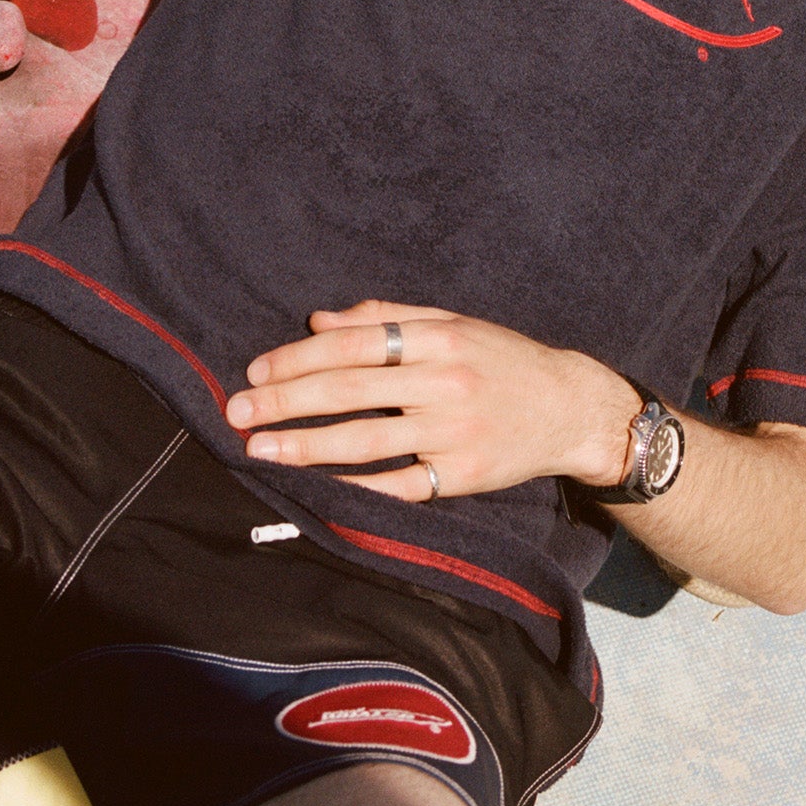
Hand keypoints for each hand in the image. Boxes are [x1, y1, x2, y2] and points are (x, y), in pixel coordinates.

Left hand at [224, 301, 638, 502]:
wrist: (569, 407)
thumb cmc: (502, 359)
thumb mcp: (453, 322)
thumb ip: (387, 317)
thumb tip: (318, 321)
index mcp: (438, 336)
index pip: (353, 344)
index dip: (299, 357)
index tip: (256, 371)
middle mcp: (443, 381)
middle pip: (350, 391)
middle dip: (285, 402)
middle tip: (237, 412)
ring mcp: (452, 431)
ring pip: (365, 440)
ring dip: (305, 446)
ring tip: (260, 451)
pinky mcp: (460, 475)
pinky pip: (396, 485)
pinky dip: (353, 487)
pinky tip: (314, 488)